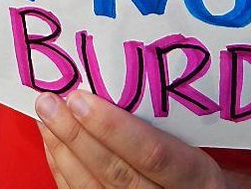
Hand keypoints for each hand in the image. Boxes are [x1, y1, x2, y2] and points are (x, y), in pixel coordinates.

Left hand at [35, 90, 226, 188]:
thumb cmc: (206, 166)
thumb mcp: (204, 141)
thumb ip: (174, 120)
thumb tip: (130, 73)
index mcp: (199, 178)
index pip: (154, 155)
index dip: (114, 129)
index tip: (81, 100)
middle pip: (116, 173)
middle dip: (77, 135)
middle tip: (50, 102)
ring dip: (63, 150)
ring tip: (45, 115)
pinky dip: (62, 170)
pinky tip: (52, 143)